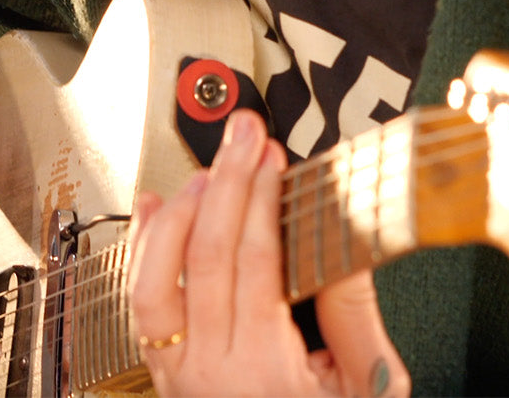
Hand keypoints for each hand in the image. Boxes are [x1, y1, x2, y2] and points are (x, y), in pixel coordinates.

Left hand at [127, 111, 409, 396]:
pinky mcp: (165, 376)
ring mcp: (177, 376)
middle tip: (245, 135)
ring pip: (153, 278)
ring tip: (210, 171)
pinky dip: (144, 250)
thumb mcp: (368, 387)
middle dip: (226, 184)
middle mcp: (207, 373)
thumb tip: (341, 237)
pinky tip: (155, 209)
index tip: (273, 158)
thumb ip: (351, 312)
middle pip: (204, 256)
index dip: (261, 200)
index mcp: (263, 372)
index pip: (252, 262)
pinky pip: (140, 306)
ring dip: (178, 214)